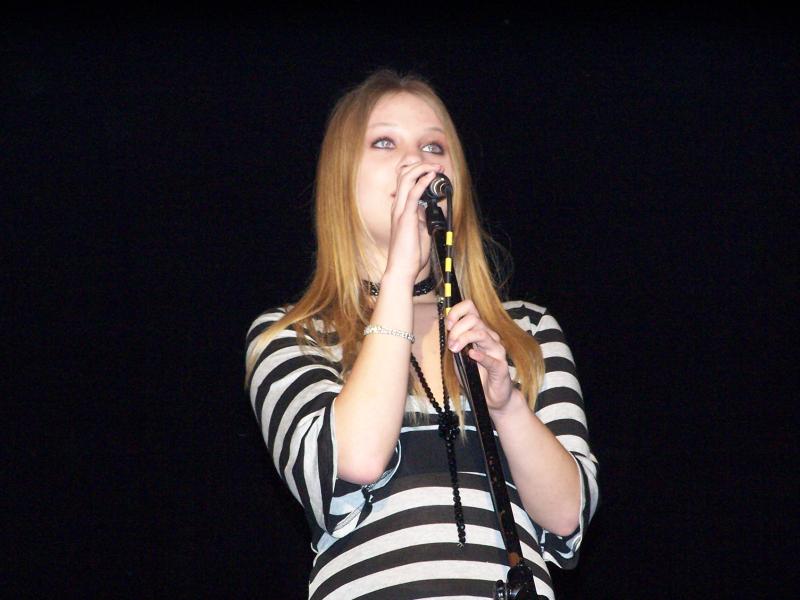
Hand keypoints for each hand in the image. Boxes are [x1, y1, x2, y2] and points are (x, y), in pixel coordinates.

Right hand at [384, 162, 442, 283]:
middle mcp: (398, 207)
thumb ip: (424, 218)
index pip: (405, 183)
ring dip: (422, 170)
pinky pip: (412, 193)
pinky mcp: (405, 217)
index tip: (435, 172)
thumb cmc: (410, 254)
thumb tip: (431, 209)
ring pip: (406, 179)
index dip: (418, 173)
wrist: (402, 269)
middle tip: (438, 167)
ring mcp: (400, 211)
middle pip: (404, 175)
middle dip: (421, 166)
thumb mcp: (421, 231)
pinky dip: (422, 181)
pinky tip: (431, 176)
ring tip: (436, 168)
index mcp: (401, 210)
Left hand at [445, 299, 513, 411]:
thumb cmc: (474, 375)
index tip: (448, 324)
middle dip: (457, 329)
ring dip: (464, 339)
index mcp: (479, 331)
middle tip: (450, 344)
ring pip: (482, 334)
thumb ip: (454, 341)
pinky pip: (491, 358)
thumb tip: (446, 325)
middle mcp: (490, 337)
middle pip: (474, 319)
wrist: (489, 397)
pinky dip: (480, 355)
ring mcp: (497, 351)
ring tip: (454, 349)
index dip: (457, 311)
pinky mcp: (501, 367)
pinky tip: (472, 354)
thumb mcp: (458, 355)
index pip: (471, 308)